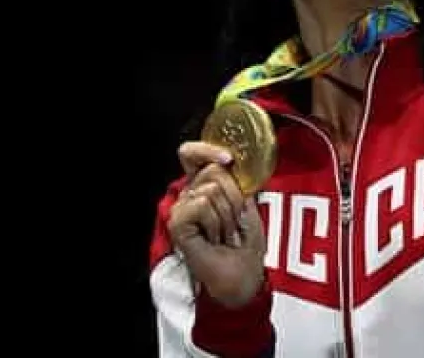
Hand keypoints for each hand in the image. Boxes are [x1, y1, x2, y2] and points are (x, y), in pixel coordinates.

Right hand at [167, 141, 266, 307]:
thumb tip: (230, 162)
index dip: (207, 150)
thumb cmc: (245, 241)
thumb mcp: (247, 203)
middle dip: (234, 197)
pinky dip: (215, 222)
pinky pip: (201, 205)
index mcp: (204, 185)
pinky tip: (213, 239)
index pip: (191, 153)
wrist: (244, 274)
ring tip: (225, 233)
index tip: (228, 160)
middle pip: (213, 170)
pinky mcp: (177, 223)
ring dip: (227, 215)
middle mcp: (189, 193)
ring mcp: (181, 208)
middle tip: (234, 221)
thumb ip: (236, 180)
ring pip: (211, 189)